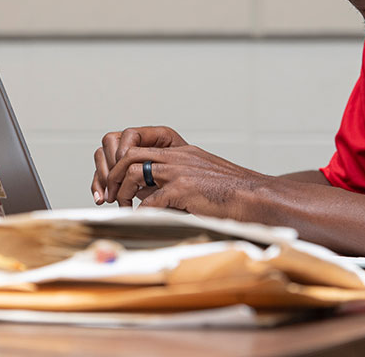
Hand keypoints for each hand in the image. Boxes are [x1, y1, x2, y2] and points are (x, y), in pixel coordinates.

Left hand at [94, 125, 270, 220]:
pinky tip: (141, 219)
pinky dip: (141, 211)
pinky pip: (151, 200)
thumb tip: (148, 196)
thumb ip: (174, 180)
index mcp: (181, 151)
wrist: (253, 195)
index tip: (117, 181)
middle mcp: (178, 156)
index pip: (141, 146)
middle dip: (114, 175)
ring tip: (122, 206)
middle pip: (130, 154)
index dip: (122, 162)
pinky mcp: (184, 188)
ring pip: (134, 171)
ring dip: (122, 191)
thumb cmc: (229, 191)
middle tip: (111, 194)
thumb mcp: (199, 176)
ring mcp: (180, 171)